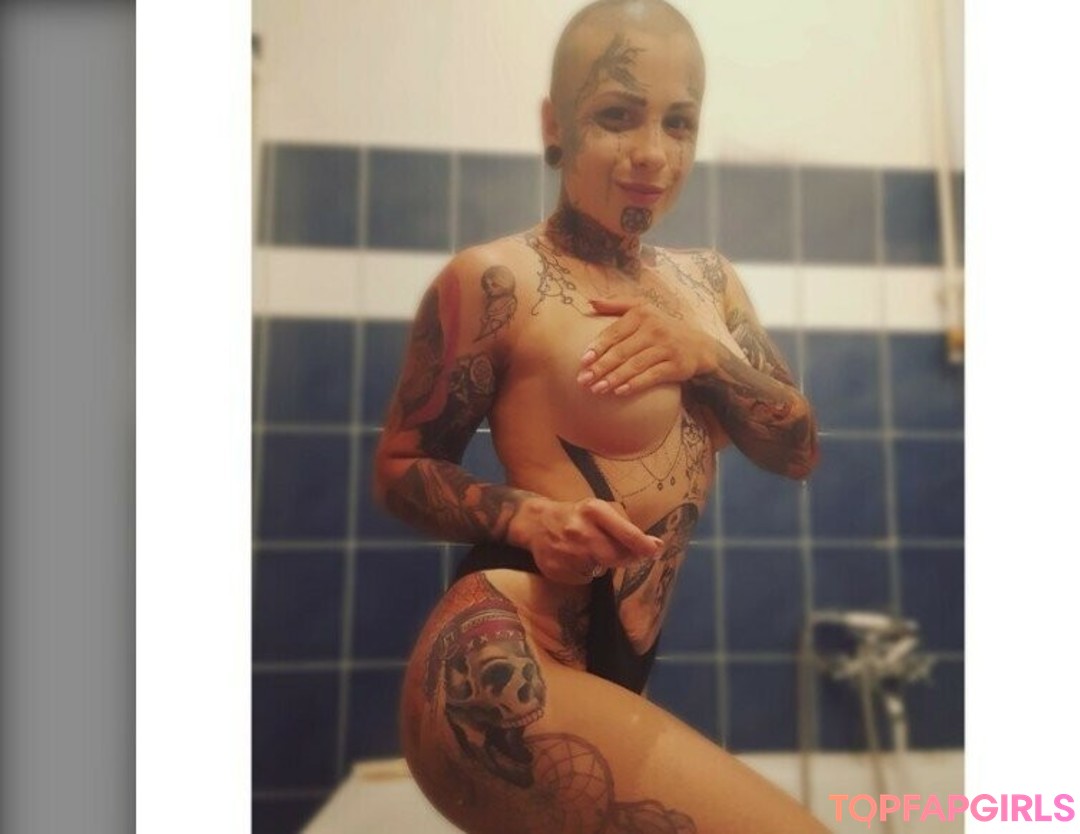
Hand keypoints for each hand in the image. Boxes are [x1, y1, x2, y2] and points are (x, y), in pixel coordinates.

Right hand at [510, 496, 664, 584]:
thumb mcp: (598, 509)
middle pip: (615, 556)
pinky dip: (584, 572)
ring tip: (588, 550)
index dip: (642, 544)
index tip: (656, 550)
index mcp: (593, 511)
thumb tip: (655, 547)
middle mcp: (580, 531)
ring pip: (600, 569)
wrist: (537, 523)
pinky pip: (584, 578)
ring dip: (601, 564)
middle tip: (624, 554)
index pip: (624, 532)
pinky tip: (574, 559)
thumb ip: (625, 526)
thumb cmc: (577, 515)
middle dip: (625, 558)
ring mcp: (567, 552)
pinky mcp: (557, 569)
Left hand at [576, 298, 722, 396]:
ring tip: (596, 389)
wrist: (699, 346)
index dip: (598, 346)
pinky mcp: (676, 365)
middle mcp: (654, 329)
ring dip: (614, 378)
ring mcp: (666, 348)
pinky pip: (652, 376)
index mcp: (642, 314)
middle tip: (583, 380)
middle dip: (601, 367)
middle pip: (622, 350)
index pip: (615, 331)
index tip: (583, 360)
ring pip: (635, 365)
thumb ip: (616, 304)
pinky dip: (635, 384)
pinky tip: (619, 392)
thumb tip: (589, 301)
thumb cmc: (661, 327)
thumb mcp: (643, 309)